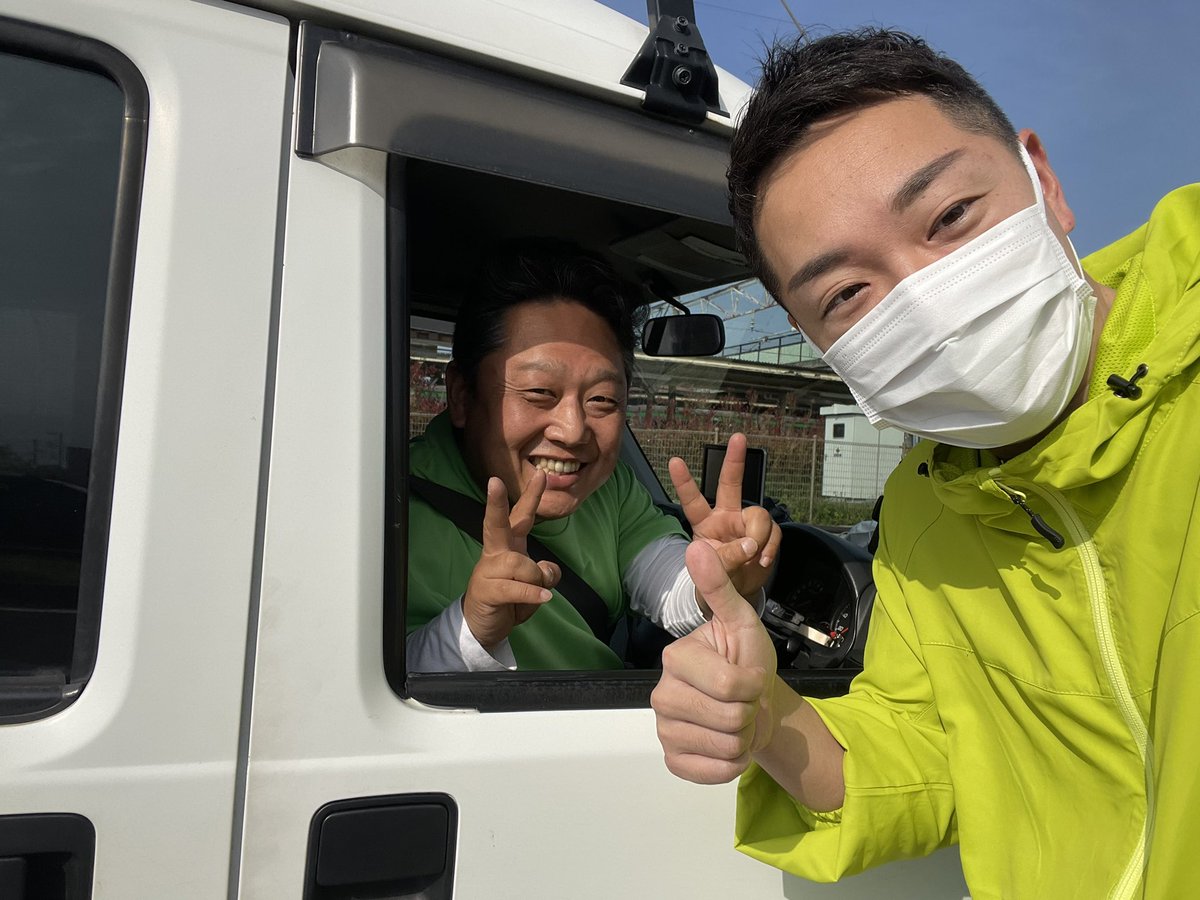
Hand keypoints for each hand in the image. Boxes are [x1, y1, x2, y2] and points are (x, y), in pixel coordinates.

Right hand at [462, 472, 560, 648]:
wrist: (484, 626)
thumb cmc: (510, 600)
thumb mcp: (535, 586)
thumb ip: (545, 575)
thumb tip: (546, 572)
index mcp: (509, 546)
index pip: (521, 517)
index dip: (532, 497)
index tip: (541, 476)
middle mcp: (496, 553)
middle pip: (497, 524)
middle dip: (496, 503)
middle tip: (494, 482)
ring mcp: (488, 570)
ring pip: (521, 564)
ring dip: (535, 580)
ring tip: (537, 594)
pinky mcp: (487, 590)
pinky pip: (516, 587)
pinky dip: (532, 594)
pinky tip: (543, 598)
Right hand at [652, 541, 777, 782]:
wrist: (755, 703)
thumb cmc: (748, 660)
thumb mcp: (741, 621)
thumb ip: (719, 588)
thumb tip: (697, 546)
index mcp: (676, 657)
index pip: (730, 685)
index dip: (754, 683)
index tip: (751, 674)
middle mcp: (661, 693)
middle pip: (729, 718)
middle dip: (750, 712)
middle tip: (744, 701)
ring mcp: (664, 729)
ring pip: (724, 746)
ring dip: (744, 737)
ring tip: (737, 721)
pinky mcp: (673, 760)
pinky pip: (712, 773)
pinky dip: (732, 764)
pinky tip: (727, 745)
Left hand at [668, 433, 780, 601]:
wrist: (736, 594)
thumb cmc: (718, 579)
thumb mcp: (714, 574)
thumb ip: (727, 559)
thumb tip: (750, 544)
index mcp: (704, 523)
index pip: (693, 501)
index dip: (685, 482)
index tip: (674, 461)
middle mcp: (725, 517)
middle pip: (730, 484)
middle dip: (734, 461)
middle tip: (738, 438)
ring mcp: (746, 523)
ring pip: (758, 515)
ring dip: (758, 536)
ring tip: (753, 557)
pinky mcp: (766, 534)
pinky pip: (774, 532)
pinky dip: (770, 547)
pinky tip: (762, 559)